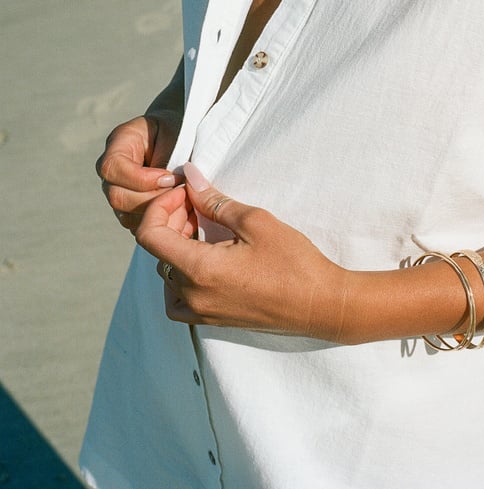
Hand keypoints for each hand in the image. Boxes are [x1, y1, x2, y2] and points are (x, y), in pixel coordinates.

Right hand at [96, 110, 182, 231]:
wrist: (180, 137)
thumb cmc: (178, 130)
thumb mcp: (175, 133)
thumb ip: (168, 156)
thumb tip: (168, 184)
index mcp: (119, 144)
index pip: (112, 168)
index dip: (141, 179)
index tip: (170, 178)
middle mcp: (113, 171)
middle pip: (118, 197)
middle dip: (153, 199)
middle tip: (182, 194)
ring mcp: (120, 193)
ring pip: (128, 217)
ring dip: (160, 214)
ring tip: (186, 204)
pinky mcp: (132, 211)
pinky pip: (141, 227)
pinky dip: (164, 224)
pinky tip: (185, 216)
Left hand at [135, 163, 348, 339]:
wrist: (322, 306)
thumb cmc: (294, 263)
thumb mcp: (255, 221)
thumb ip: (214, 201)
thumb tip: (190, 176)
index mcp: (199, 270)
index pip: (150, 234)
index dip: (160, 207)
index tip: (185, 195)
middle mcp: (192, 295)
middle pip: (157, 251)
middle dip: (171, 220)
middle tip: (197, 204)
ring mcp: (201, 311)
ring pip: (166, 273)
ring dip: (175, 246)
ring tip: (202, 228)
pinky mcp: (213, 319)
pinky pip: (177, 300)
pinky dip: (179, 277)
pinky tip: (202, 261)